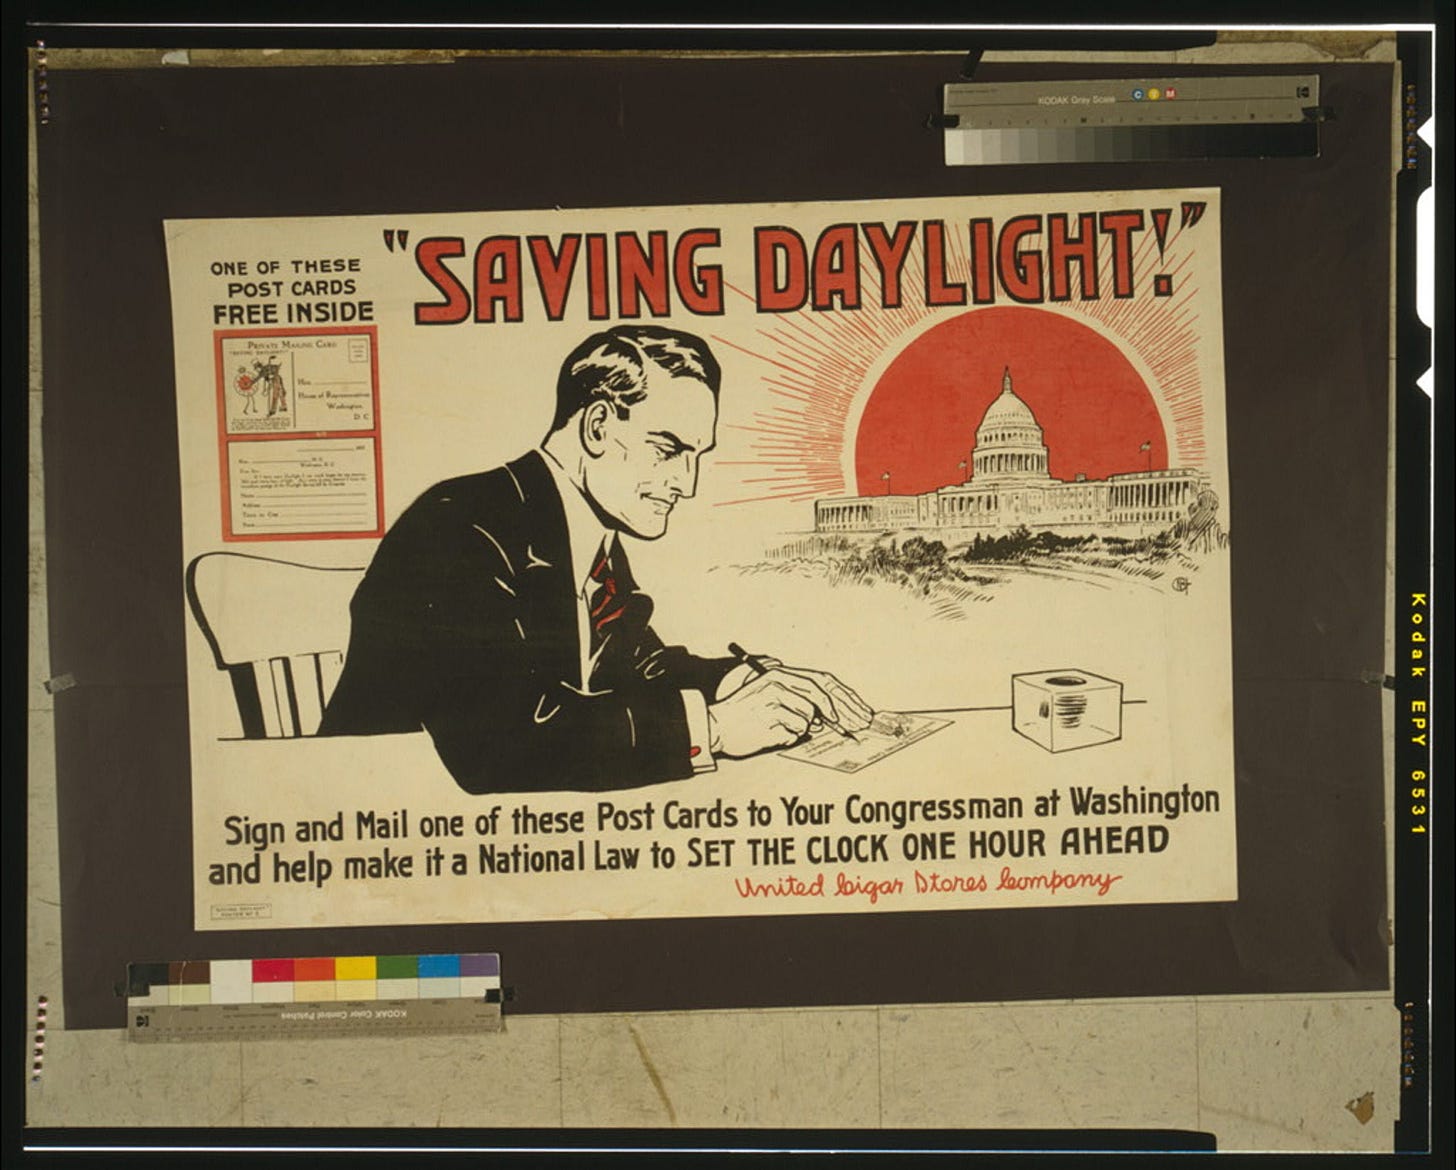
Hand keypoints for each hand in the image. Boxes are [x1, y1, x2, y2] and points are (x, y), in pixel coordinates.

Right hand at [707, 666, 872, 757]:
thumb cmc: (744, 718)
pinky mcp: (770, 714)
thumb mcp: (773, 700)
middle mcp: (779, 680)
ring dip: (802, 728)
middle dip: (843, 711)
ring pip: (809, 716)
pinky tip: (771, 733)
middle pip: (822, 692)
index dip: (846, 697)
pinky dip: (788, 736)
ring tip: (778, 727)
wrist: (713, 727)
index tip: (861, 713)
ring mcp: (775, 697)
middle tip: (855, 727)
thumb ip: (800, 703)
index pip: (824, 681)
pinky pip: (795, 731)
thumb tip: (830, 720)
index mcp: (782, 673)